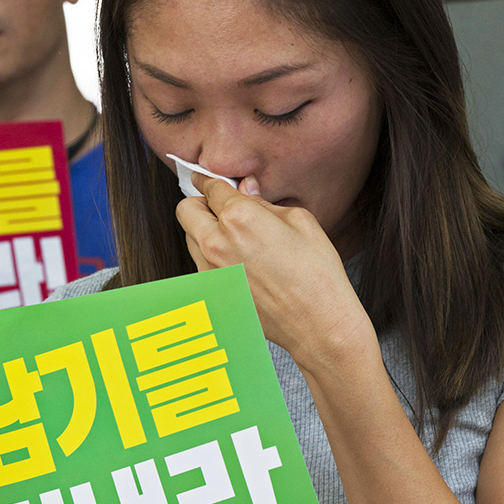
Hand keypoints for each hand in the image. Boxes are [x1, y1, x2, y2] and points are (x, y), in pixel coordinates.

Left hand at [176, 173, 375, 372]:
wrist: (317, 324)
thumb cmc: (316, 274)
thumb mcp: (300, 221)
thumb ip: (265, 203)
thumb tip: (246, 191)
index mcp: (239, 218)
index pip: (211, 188)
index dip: (211, 180)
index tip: (209, 179)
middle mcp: (216, 243)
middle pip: (186, 210)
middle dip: (200, 202)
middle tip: (219, 206)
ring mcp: (210, 271)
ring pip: (190, 238)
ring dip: (203, 230)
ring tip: (234, 237)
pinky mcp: (212, 292)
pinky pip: (199, 264)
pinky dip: (211, 256)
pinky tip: (238, 262)